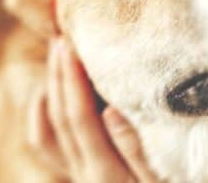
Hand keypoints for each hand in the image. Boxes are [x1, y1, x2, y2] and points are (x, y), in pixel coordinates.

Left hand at [26, 38, 157, 182]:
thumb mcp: (165, 181)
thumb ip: (138, 149)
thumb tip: (111, 110)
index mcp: (104, 174)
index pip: (79, 118)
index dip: (72, 80)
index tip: (71, 46)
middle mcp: (84, 176)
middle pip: (59, 118)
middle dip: (58, 75)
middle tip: (61, 38)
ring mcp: (78, 177)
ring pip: (48, 129)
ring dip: (50, 88)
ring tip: (56, 55)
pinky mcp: (80, 175)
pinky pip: (47, 144)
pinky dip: (42, 115)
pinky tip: (49, 91)